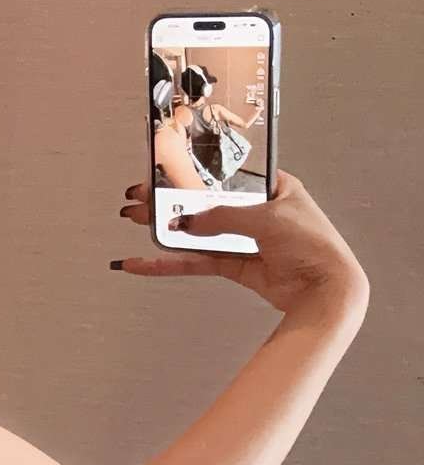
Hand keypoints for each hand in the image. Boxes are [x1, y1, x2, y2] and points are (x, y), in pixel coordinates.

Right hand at [115, 171, 368, 321]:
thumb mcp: (266, 219)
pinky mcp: (238, 265)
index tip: (166, 173)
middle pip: (207, 204)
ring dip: (169, 232)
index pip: (228, 176)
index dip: (196, 174)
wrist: (325, 291)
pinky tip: (149, 262)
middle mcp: (260, 212)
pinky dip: (174, 263)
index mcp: (275, 188)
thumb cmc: (314, 247)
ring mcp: (247, 240)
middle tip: (141, 199)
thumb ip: (221, 217)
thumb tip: (185, 220)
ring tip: (138, 224)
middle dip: (172, 202)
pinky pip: (200, 260)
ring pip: (200, 233)